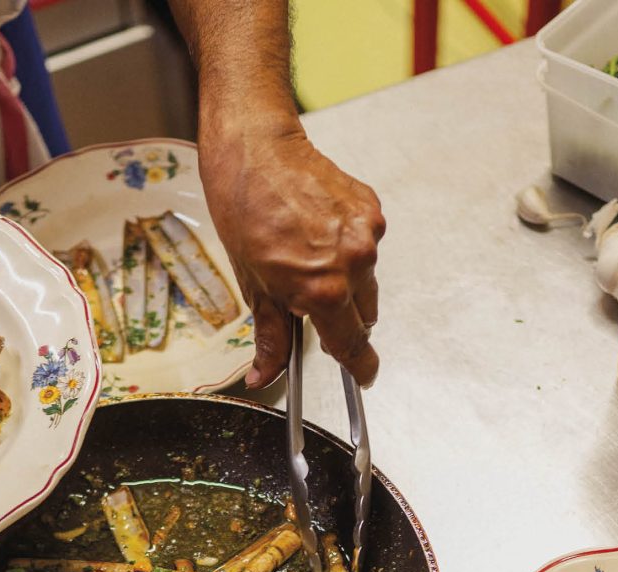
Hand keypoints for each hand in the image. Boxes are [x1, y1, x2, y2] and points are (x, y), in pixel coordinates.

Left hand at [200, 127, 385, 387]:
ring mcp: (366, 234)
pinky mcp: (371, 208)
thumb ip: (270, 337)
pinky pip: (367, 246)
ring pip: (366, 280)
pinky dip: (348, 249)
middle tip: (310, 300)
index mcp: (324, 290)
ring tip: (308, 256)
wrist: (256, 149)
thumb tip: (265, 376)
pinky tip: (319, 232)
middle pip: (364, 315)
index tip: (364, 375)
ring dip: (346, 281)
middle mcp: (353, 264)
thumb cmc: (246, 210)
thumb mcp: (254, 287)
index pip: (352, 344)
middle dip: (343, 317)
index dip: (359, 366)